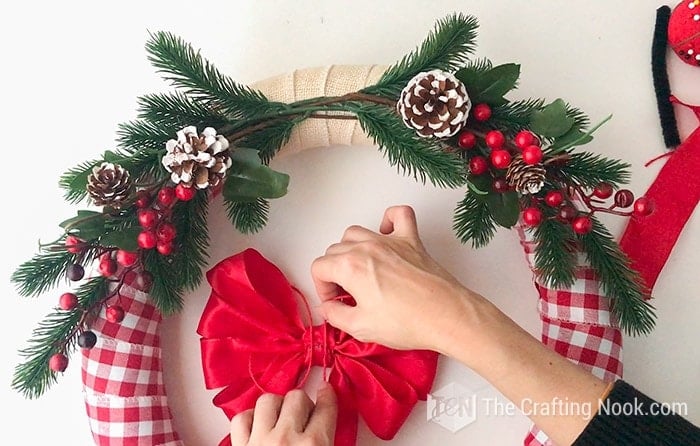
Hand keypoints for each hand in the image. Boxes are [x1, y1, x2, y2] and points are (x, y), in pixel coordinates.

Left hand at [229, 384, 336, 445]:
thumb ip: (325, 440)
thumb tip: (324, 425)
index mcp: (314, 445)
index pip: (325, 408)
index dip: (328, 396)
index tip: (326, 391)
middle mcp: (286, 438)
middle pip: (296, 398)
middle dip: (301, 403)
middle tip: (304, 415)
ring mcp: (260, 441)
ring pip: (267, 400)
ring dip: (275, 406)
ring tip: (280, 418)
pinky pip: (240, 419)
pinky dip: (249, 418)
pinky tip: (257, 425)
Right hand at [311, 205, 492, 352]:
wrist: (446, 317)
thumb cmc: (408, 322)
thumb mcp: (361, 328)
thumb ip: (335, 316)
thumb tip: (328, 310)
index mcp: (350, 267)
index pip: (319, 267)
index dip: (321, 287)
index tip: (333, 301)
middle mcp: (367, 248)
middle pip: (335, 249)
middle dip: (334, 272)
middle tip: (346, 294)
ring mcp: (391, 241)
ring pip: (357, 232)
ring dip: (351, 249)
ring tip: (359, 270)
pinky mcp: (412, 241)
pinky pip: (398, 215)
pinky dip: (389, 219)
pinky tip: (386, 234)